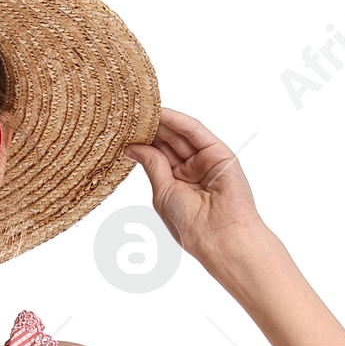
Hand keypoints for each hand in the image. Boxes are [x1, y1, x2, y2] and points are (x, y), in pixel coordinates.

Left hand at [123, 108, 264, 261]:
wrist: (219, 236)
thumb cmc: (190, 224)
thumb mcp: (162, 192)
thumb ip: (152, 165)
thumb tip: (132, 147)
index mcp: (177, 184)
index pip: (158, 156)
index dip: (143, 142)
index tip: (125, 129)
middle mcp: (192, 170)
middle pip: (169, 143)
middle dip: (151, 129)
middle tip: (132, 114)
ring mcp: (206, 160)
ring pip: (181, 135)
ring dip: (163, 122)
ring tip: (143, 109)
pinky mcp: (219, 153)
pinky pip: (196, 132)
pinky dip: (179, 121)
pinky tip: (163, 113)